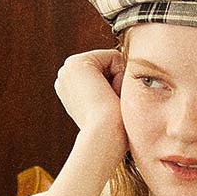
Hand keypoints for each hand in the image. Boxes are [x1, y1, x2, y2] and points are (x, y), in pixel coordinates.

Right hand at [53, 48, 129, 163]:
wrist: (104, 138)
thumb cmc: (114, 133)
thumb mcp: (113, 112)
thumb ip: (115, 96)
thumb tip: (130, 86)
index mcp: (71, 89)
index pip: (106, 75)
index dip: (117, 90)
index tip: (110, 110)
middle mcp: (66, 77)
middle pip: (109, 66)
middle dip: (118, 83)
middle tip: (111, 106)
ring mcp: (68, 69)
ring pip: (112, 62)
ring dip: (119, 81)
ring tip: (110, 102)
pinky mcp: (76, 62)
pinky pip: (114, 57)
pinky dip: (120, 75)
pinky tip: (110, 94)